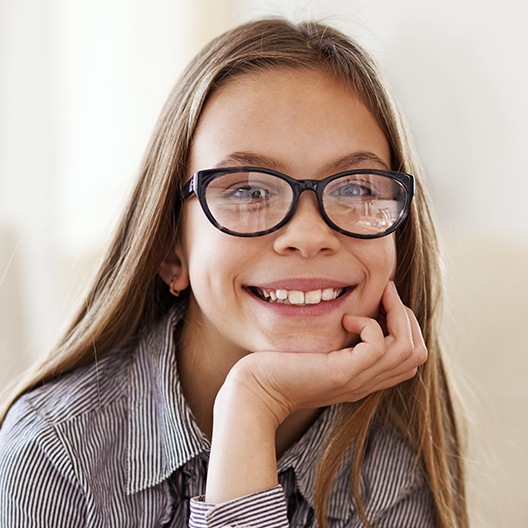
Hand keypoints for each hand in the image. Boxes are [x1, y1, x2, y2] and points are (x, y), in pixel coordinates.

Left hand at [205, 281, 426, 502]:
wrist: (256, 390)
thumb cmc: (281, 366)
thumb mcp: (321, 352)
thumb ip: (342, 340)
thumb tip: (356, 311)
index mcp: (365, 377)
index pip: (411, 358)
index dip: (407, 326)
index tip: (385, 300)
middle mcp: (367, 381)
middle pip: (417, 353)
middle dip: (408, 317)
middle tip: (386, 292)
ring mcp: (357, 380)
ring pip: (407, 349)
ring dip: (396, 314)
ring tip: (377, 295)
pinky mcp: (342, 373)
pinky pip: (378, 347)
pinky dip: (369, 324)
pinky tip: (347, 318)